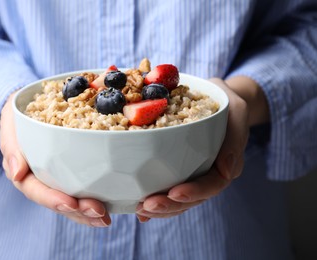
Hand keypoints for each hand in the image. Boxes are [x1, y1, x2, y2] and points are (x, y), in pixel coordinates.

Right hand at [0, 93, 110, 226]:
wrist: (30, 108)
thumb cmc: (19, 115)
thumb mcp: (11, 122)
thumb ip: (11, 145)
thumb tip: (16, 173)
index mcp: (22, 171)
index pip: (35, 190)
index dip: (52, 199)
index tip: (71, 204)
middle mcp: (38, 180)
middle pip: (56, 201)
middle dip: (77, 210)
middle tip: (98, 212)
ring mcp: (54, 180)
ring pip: (69, 203)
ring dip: (87, 213)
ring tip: (105, 218)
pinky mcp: (68, 175)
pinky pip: (79, 192)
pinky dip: (92, 202)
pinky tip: (108, 209)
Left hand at [136, 78, 250, 221]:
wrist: (215, 97)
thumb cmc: (225, 103)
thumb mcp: (236, 111)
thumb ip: (235, 137)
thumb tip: (228, 173)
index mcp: (224, 164)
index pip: (212, 184)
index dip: (194, 192)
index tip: (174, 193)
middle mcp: (208, 174)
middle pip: (191, 198)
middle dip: (170, 205)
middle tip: (146, 206)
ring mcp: (193, 174)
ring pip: (178, 200)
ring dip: (160, 208)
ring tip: (139, 208)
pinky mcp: (179, 169)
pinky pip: (167, 188)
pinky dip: (153, 199)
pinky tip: (136, 208)